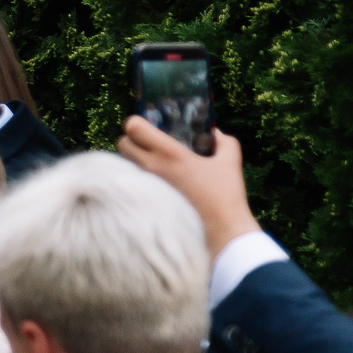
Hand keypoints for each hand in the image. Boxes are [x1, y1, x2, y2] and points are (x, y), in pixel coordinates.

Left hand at [117, 116, 259, 258]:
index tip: (149, 126)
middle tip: (148, 142)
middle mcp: (152, 167)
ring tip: (154, 160)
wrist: (221, 229)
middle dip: (131, 139)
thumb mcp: (229, 162)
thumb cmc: (225, 194)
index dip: (137, 123)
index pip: (133, 127)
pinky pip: (132, 180)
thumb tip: (216, 132)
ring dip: (133, 157)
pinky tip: (157, 178)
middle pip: (122, 143)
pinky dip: (137, 175)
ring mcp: (146, 184)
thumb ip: (224, 142)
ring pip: (124, 162)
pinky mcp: (145, 199)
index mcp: (170, 153)